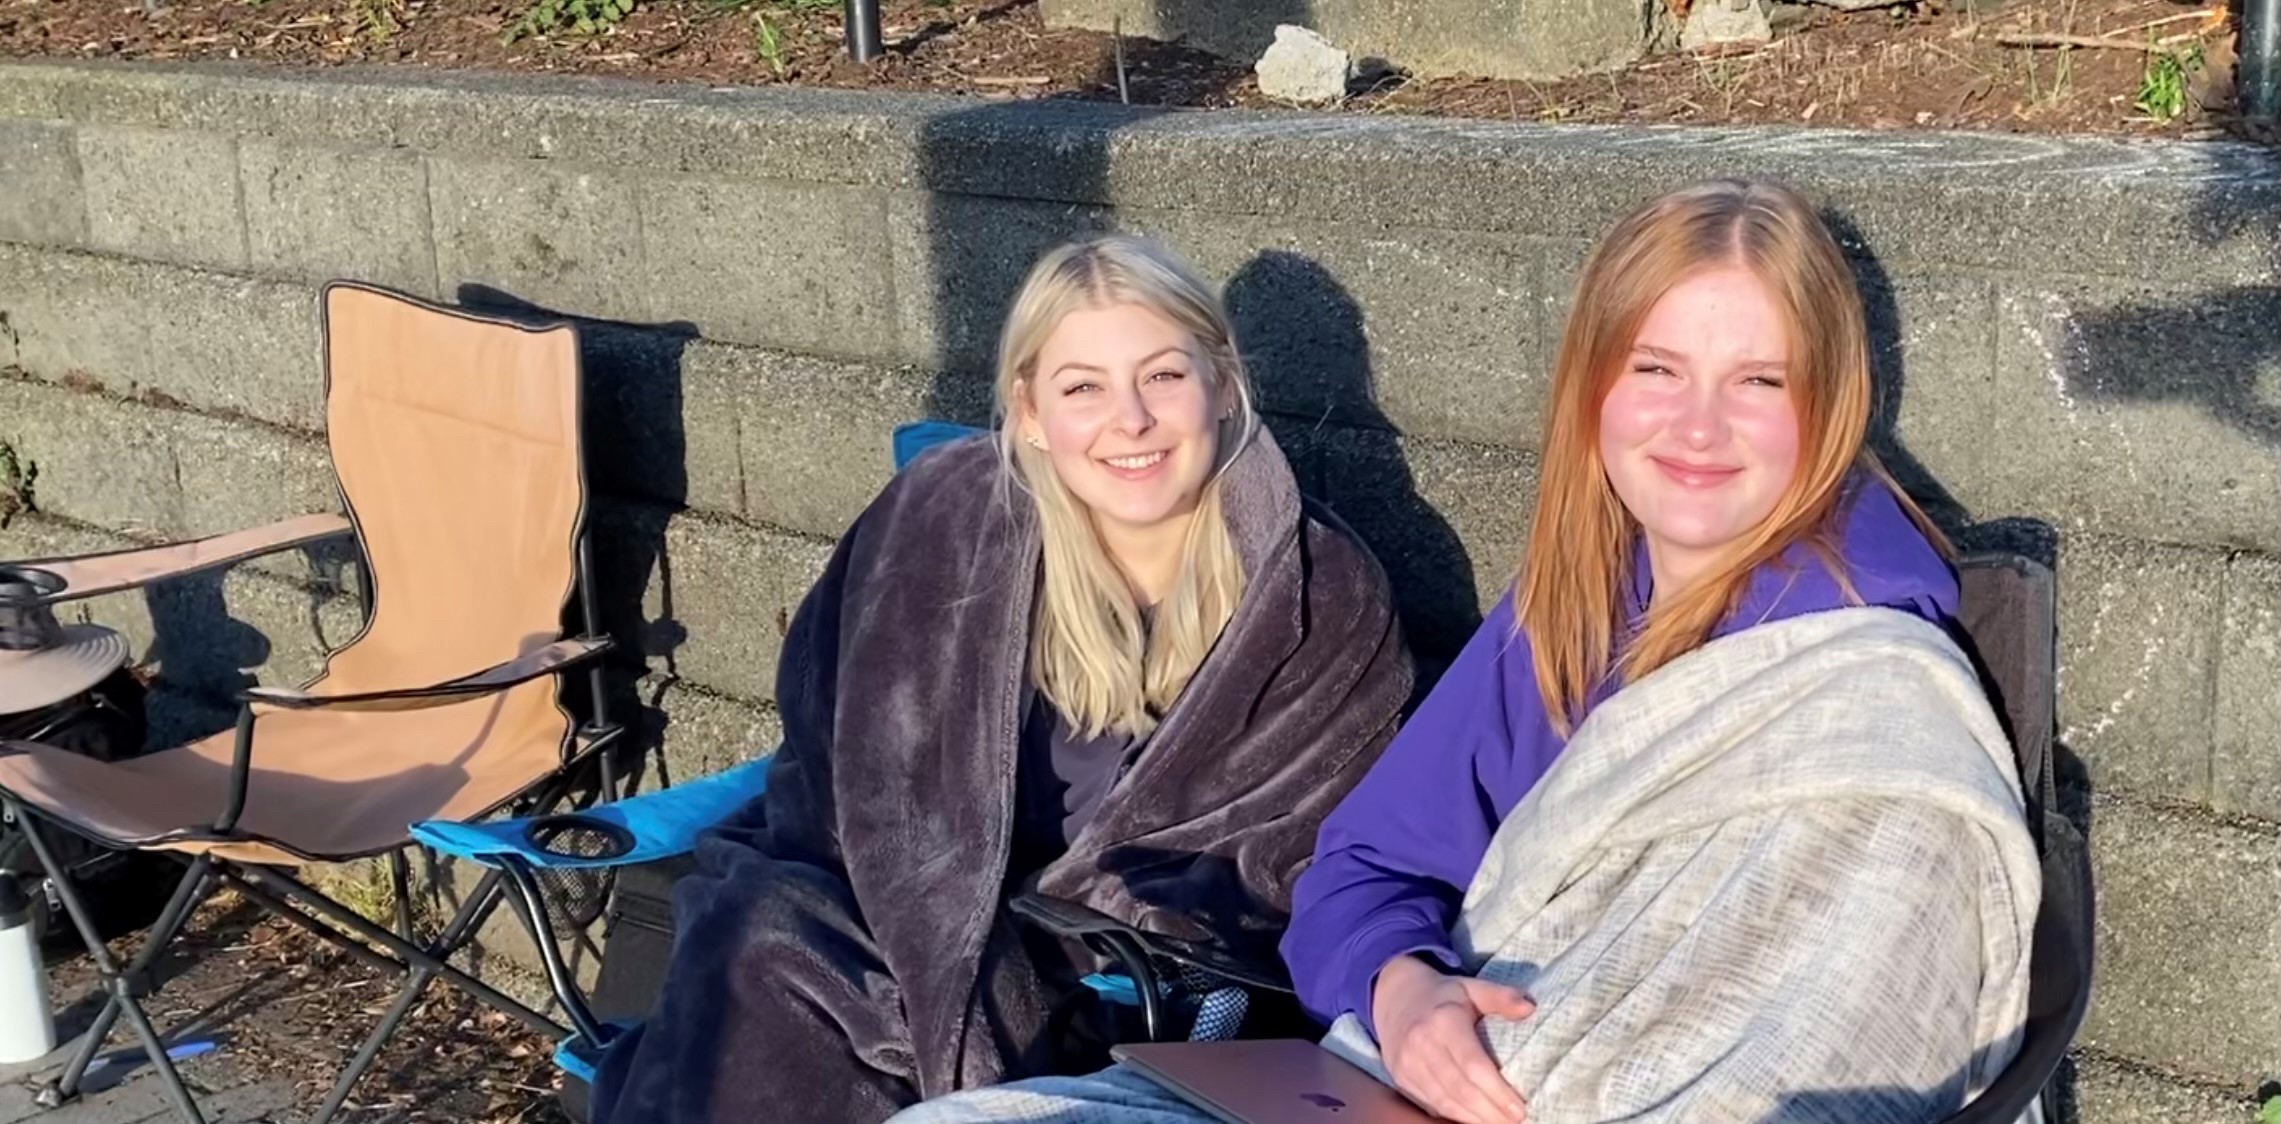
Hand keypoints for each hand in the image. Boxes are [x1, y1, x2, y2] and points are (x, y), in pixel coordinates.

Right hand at [1370, 954, 1532, 1123]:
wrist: (1395, 998)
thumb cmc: (1442, 996)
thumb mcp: (1471, 986)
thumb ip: (1500, 996)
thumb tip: (1529, 1008)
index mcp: (1443, 1021)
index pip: (1473, 1065)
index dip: (1497, 1091)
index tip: (1520, 1108)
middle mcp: (1421, 1044)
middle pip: (1460, 1089)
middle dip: (1490, 1112)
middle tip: (1516, 1122)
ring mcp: (1407, 1064)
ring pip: (1445, 1102)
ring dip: (1475, 1119)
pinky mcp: (1401, 1078)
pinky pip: (1432, 1104)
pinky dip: (1456, 1116)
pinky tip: (1476, 1119)